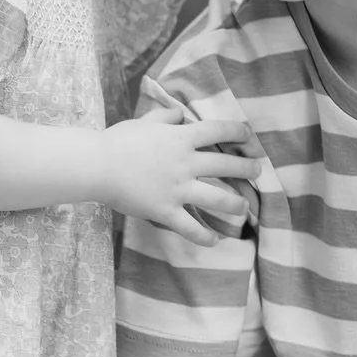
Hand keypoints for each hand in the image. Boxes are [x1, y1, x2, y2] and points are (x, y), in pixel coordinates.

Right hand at [100, 107, 260, 246]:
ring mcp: (177, 189)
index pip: (217, 131)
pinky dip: (204, 236)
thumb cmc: (118, 140)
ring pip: (217, 199)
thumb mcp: (144, 121)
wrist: (98, 165)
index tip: (248, 135)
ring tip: (244, 207)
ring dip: (236, 204)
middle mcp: (185, 163)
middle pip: (226, 166)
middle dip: (247, 168)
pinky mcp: (165, 211)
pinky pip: (191, 227)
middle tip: (258, 171)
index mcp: (181, 139)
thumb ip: (166, 118)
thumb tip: (180, 115)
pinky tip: (215, 241)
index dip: (237, 132)